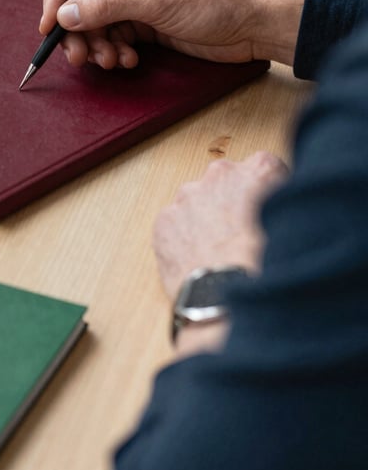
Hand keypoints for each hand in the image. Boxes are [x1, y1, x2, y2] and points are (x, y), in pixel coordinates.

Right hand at [40, 0, 306, 68]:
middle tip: (78, 55)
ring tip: (111, 61)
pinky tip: (128, 61)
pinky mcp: (146, 22)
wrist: (258, 23)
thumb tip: (65, 14)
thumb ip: (107, 6)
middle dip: (76, 27)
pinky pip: (114, 36)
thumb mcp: (157, 0)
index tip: (51, 24)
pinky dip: (114, 51)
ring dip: (96, 44)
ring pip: (95, 21)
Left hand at [153, 151, 288, 301]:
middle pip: (227, 181)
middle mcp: (221, 173)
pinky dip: (184, 239)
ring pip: (198, 202)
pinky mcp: (165, 219)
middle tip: (242, 235)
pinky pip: (176, 224)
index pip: (265, 168)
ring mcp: (188, 195)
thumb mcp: (303, 229)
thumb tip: (287, 209)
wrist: (232, 302)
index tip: (267, 212)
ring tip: (220, 253)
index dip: (266, 193)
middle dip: (232, 202)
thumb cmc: (272, 268)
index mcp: (260, 169)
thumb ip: (288, 206)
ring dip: (207, 219)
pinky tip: (200, 261)